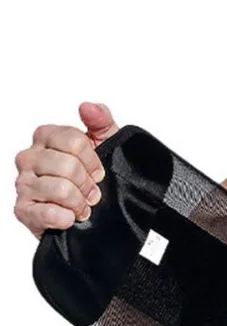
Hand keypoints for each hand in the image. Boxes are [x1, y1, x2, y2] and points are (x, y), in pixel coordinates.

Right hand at [13, 102, 119, 238]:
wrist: (90, 211)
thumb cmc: (92, 174)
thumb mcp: (105, 143)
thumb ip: (100, 121)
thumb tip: (88, 107)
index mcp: (45, 137)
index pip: (74, 140)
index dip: (93, 160)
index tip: (98, 171)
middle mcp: (28, 158)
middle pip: (67, 165)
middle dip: (88, 183)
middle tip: (92, 193)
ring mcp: (22, 184)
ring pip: (60, 189)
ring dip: (79, 202)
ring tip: (82, 206)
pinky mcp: (22, 210)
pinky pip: (47, 213)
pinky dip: (65, 218)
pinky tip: (69, 217)